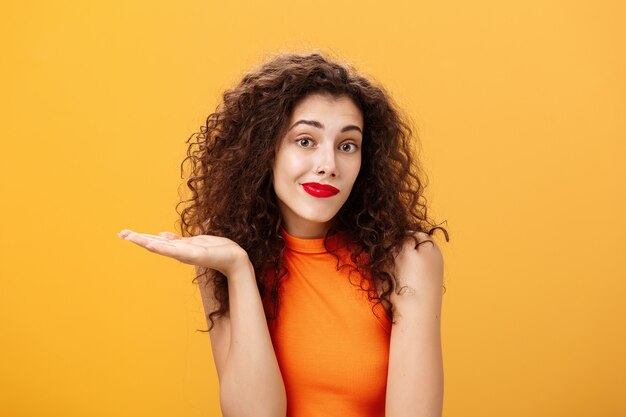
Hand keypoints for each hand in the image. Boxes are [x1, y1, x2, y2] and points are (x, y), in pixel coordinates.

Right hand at [118, 229, 248, 276]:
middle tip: (121, 234)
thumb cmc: (216, 250)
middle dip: (138, 239)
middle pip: (154, 244)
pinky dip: (165, 248)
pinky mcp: (195, 255)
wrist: (234, 258)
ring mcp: (186, 254)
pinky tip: (154, 243)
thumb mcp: (194, 242)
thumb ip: (177, 240)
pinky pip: (177, 250)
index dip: (140, 237)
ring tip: (133, 238)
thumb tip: (160, 234)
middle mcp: (179, 253)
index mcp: (178, 248)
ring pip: (163, 248)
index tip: (123, 233)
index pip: (155, 241)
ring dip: (147, 242)